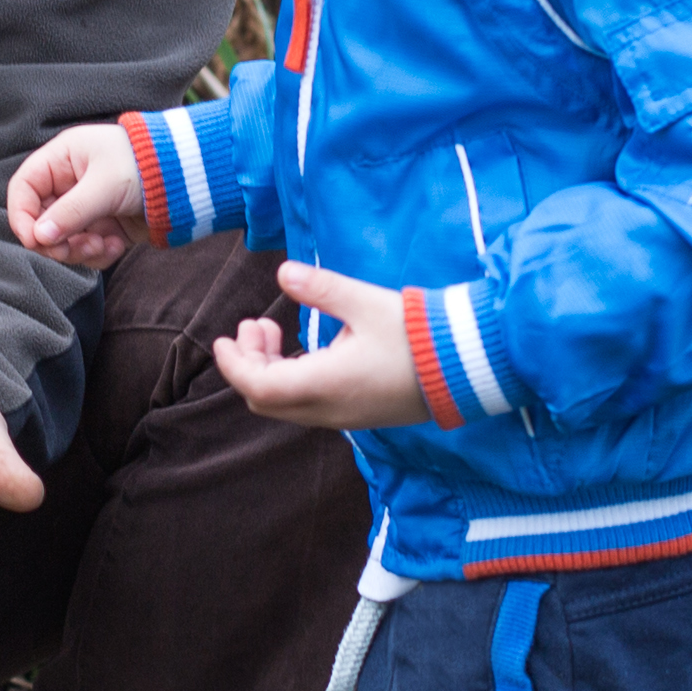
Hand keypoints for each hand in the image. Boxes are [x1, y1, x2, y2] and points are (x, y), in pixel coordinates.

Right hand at [8, 124, 149, 268]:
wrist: (189, 178)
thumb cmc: (145, 165)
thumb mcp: (104, 185)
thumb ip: (69, 212)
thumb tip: (39, 237)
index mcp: (62, 159)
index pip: (24, 188)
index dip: (22, 215)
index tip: (34, 239)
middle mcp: (70, 184)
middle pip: (40, 221)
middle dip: (55, 240)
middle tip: (73, 249)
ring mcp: (87, 208)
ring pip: (63, 241)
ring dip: (78, 250)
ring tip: (103, 244)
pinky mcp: (105, 228)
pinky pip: (87, 250)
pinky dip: (99, 254)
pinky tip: (118, 244)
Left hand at [210, 258, 432, 430]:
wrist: (469, 366)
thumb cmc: (419, 333)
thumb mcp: (367, 302)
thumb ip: (322, 289)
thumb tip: (283, 273)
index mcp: (324, 384)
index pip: (258, 386)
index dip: (233, 364)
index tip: (222, 339)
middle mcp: (330, 410)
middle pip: (266, 400)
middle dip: (249, 363)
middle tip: (254, 324)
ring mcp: (346, 417)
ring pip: (288, 406)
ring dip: (271, 371)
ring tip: (276, 330)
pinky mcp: (361, 415)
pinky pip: (311, 406)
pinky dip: (294, 380)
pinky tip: (306, 350)